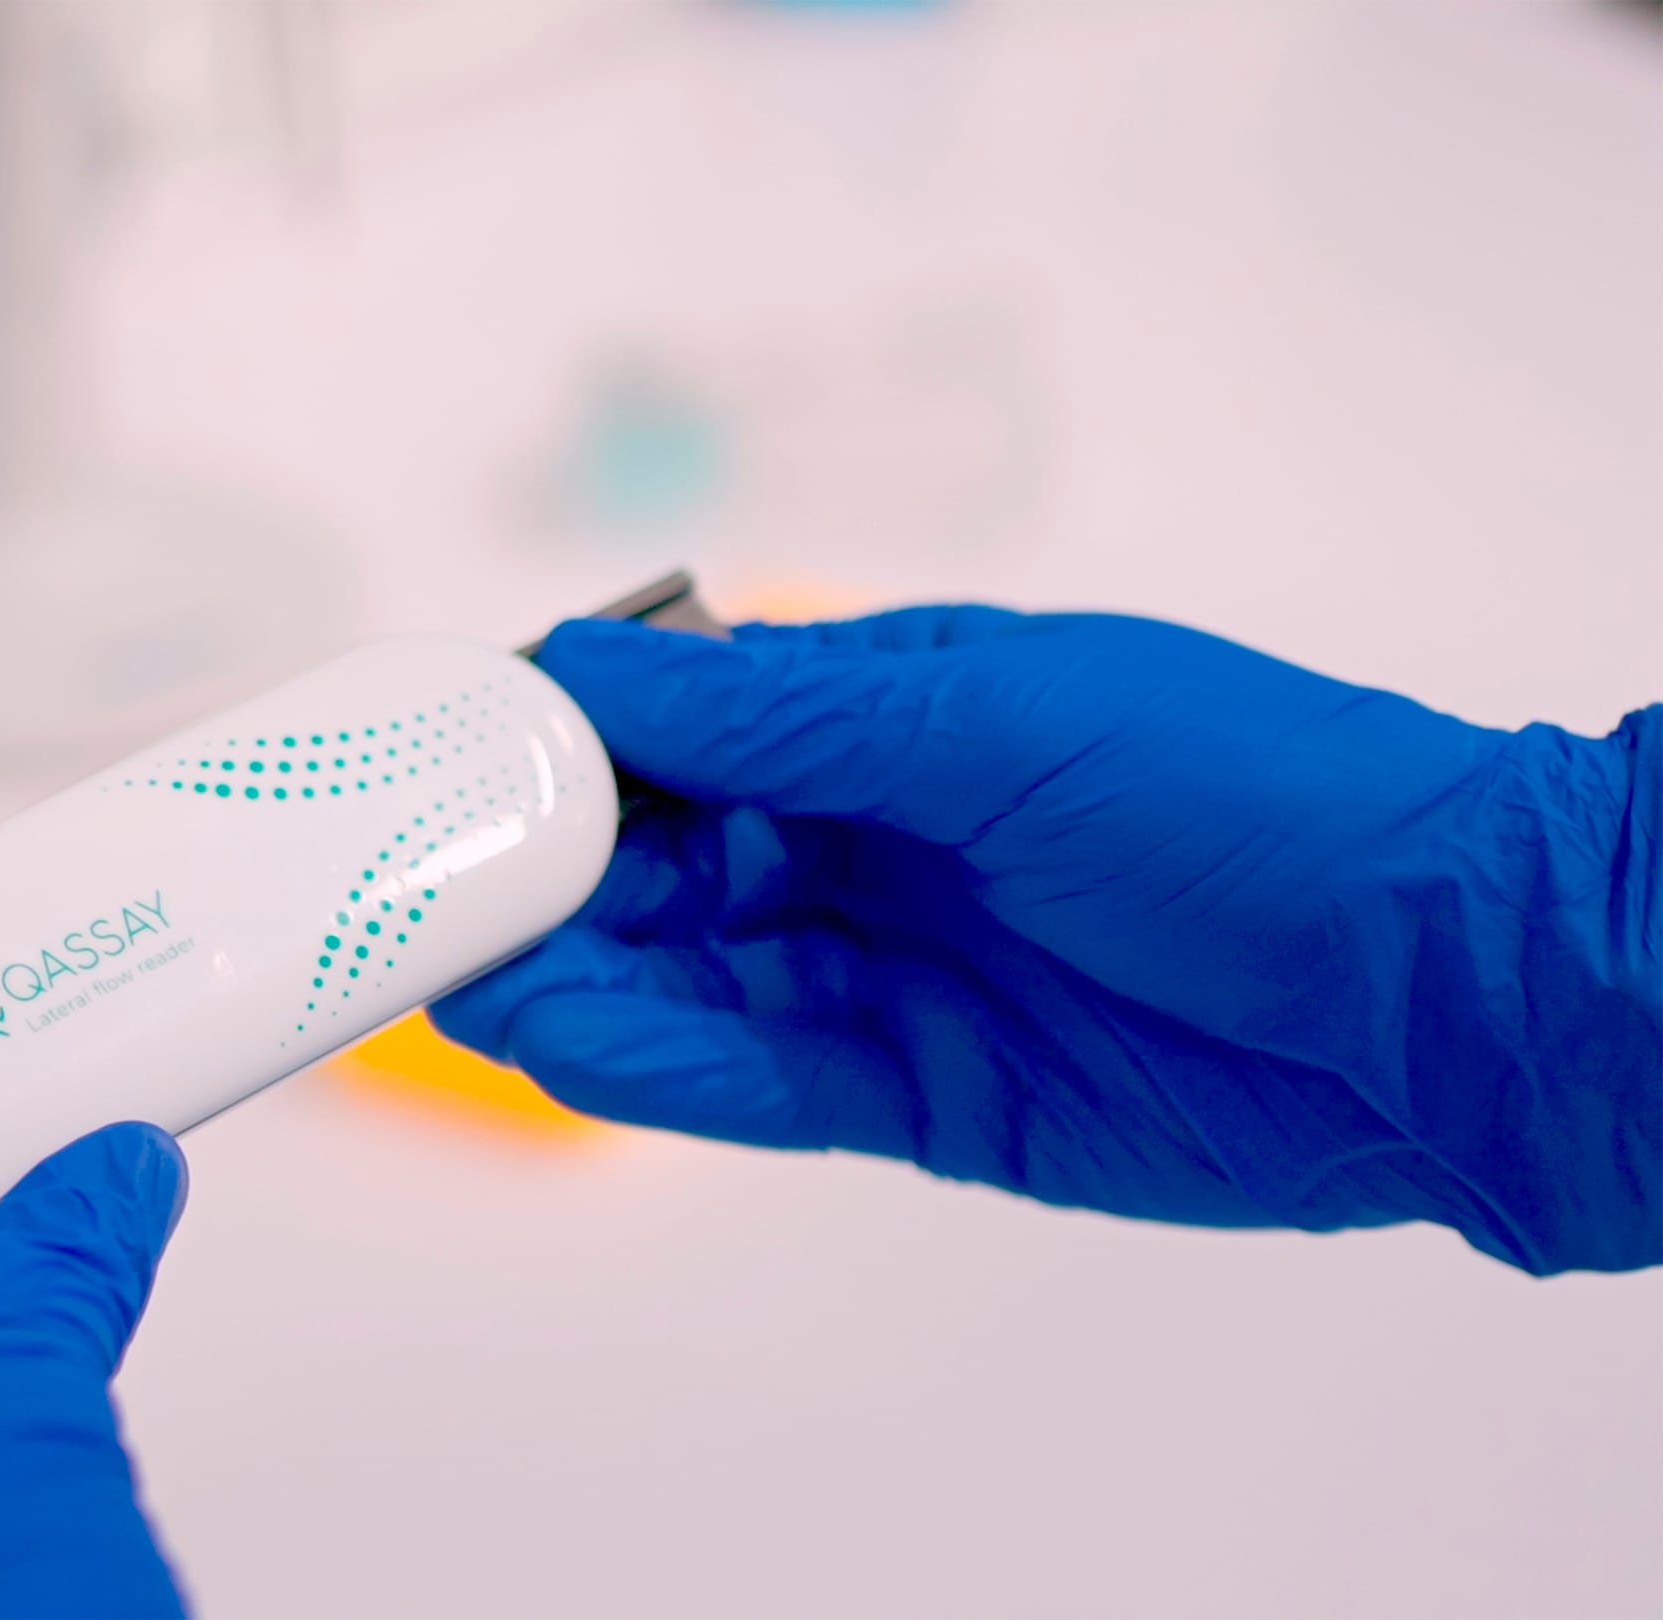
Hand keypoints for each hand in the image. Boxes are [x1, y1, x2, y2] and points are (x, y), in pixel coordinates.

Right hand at [433, 609, 1659, 1273]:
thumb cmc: (1253, 803)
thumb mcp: (998, 721)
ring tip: (469, 987)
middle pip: (662, 862)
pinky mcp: (917, 1093)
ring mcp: (891, 970)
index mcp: (891, 714)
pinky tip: (573, 1051)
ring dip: (578, 982)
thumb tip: (588, 667)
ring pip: (689, 980)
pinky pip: (757, 1080)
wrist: (1440, 999)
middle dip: (545, 879)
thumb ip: (780, 723)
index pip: (679, 725)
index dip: (560, 746)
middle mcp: (873, 838)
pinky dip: (662, 1068)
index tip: (444, 767)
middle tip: (428, 902)